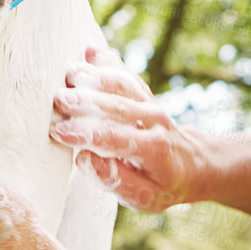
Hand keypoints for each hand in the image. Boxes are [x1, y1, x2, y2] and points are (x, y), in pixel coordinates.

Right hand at [49, 46, 204, 211]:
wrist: (193, 164)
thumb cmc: (161, 185)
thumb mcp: (143, 197)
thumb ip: (115, 180)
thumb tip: (86, 159)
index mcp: (153, 149)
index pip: (114, 137)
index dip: (85, 134)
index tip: (59, 131)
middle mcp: (153, 120)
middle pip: (116, 106)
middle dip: (86, 101)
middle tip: (58, 100)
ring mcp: (149, 103)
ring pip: (121, 84)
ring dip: (94, 77)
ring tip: (69, 74)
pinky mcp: (144, 93)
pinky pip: (126, 74)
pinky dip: (109, 61)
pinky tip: (90, 51)